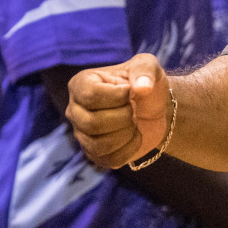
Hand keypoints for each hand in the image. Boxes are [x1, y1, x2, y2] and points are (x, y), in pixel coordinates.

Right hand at [66, 53, 171, 168]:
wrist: (153, 110)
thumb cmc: (145, 84)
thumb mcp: (148, 66)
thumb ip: (145, 71)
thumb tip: (142, 87)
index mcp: (81, 83)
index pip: (91, 95)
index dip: (118, 97)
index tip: (130, 91)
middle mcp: (74, 109)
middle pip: (92, 123)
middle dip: (123, 117)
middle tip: (133, 109)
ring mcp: (82, 134)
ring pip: (98, 145)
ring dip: (126, 134)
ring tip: (133, 122)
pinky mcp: (94, 154)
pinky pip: (108, 160)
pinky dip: (129, 150)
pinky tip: (134, 136)